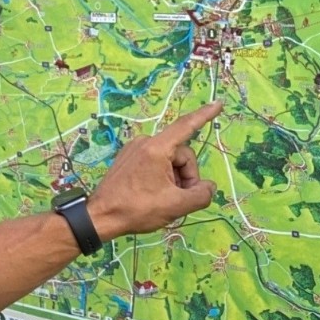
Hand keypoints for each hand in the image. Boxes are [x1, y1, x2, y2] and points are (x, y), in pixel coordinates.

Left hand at [86, 102, 220, 239]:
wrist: (101, 216)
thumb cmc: (138, 209)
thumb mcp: (176, 205)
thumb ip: (200, 195)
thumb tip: (208, 186)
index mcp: (156, 148)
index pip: (186, 126)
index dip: (204, 116)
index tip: (219, 103)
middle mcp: (145, 142)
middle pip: (181, 154)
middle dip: (187, 176)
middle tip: (181, 199)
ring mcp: (135, 149)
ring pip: (169, 160)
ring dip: (175, 179)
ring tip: (166, 199)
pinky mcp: (128, 158)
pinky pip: (156, 162)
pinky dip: (163, 177)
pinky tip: (155, 194)